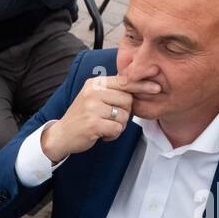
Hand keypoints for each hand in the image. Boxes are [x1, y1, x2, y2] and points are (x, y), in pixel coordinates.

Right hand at [40, 63, 161, 162]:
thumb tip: (140, 85)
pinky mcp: (93, 124)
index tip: (157, 87)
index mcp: (96, 83)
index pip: (125, 81)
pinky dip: (112, 135)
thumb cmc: (82, 117)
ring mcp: (92, 108)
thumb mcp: (94, 97)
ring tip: (104, 127)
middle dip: (125, 113)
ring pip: (124, 116)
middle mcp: (93, 92)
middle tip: (111, 119)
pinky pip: (116, 129)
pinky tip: (102, 135)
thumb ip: (113, 90)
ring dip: (118, 126)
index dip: (142, 85)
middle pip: (127, 100)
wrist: (61, 135)